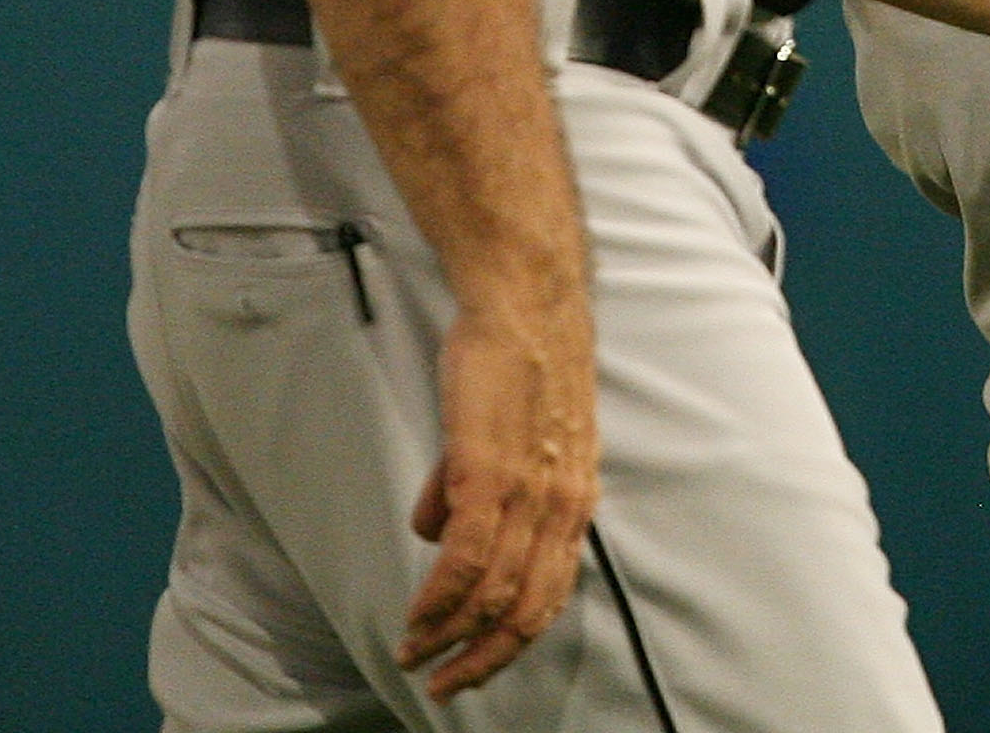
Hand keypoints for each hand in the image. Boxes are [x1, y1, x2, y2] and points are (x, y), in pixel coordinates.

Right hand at [399, 288, 598, 697]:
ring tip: (415, 652)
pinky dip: (438, 598)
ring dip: (447, 634)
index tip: (472, 666)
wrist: (527, 302)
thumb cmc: (519, 362)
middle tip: (442, 686)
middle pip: (525, 611)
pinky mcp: (489, 471)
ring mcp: (528, 491)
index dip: (508, 641)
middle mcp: (562, 506)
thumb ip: (483, 490)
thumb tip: (434, 533)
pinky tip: (417, 615)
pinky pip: (465, 558)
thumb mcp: (519, 437)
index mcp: (575, 500)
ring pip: (492, 594)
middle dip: (481, 659)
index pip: (548, 595)